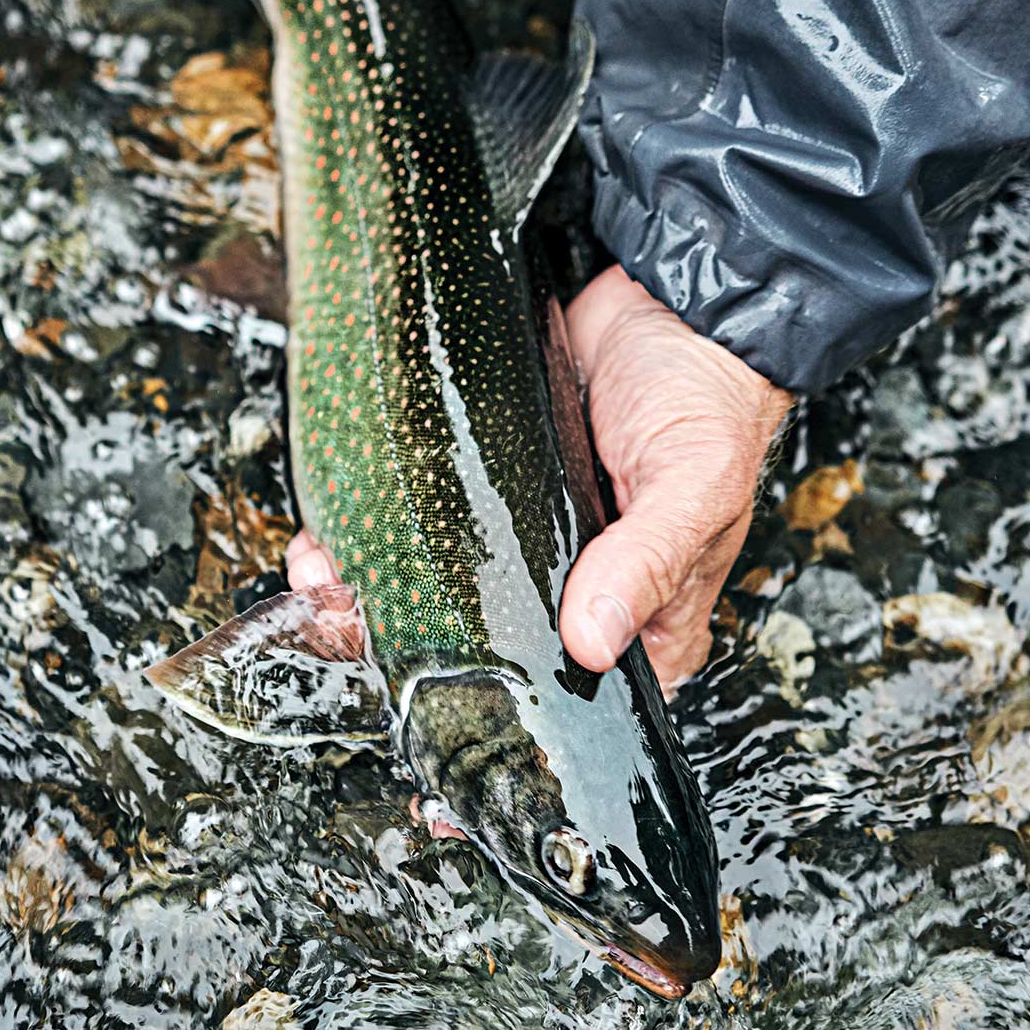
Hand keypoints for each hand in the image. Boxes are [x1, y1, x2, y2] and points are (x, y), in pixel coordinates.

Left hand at [284, 266, 789, 695]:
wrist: (671, 305)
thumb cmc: (707, 400)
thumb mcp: (693, 486)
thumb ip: (645, 563)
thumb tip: (590, 641)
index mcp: (644, 623)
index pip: (568, 701)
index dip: (495, 717)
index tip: (427, 723)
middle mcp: (581, 593)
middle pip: (486, 649)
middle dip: (406, 646)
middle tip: (347, 629)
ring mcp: (529, 542)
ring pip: (444, 590)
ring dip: (375, 588)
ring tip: (322, 579)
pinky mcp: (490, 491)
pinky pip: (428, 521)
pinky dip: (376, 529)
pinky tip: (331, 533)